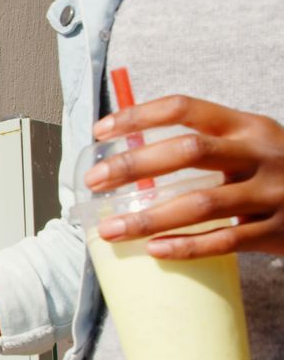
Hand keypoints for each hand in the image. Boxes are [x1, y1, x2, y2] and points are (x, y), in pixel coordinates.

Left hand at [84, 95, 283, 257]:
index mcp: (247, 126)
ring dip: (148, 218)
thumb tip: (133, 158)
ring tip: (109, 230)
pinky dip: (187, 247)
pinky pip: (226, 241)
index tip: (101, 132)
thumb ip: (206, 146)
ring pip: (201, 204)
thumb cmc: (279, 171)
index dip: (139, 116)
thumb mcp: (252, 144)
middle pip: (188, 152)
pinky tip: (156, 250)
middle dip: (134, 166)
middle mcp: (260, 154)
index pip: (185, 108)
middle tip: (94, 181)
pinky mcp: (278, 231)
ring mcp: (272, 193)